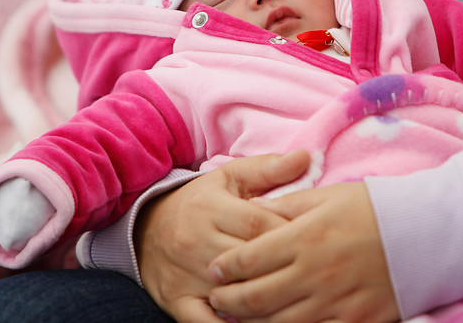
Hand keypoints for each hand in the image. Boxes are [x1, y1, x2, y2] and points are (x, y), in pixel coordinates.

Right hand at [134, 150, 310, 321]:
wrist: (146, 228)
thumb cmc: (200, 202)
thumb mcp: (229, 177)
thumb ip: (268, 169)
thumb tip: (306, 156)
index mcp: (212, 207)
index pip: (259, 224)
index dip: (290, 233)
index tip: (316, 239)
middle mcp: (197, 241)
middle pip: (249, 260)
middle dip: (282, 267)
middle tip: (313, 272)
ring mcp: (186, 274)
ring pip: (232, 293)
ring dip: (263, 301)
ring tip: (295, 300)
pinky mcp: (178, 301)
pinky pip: (204, 322)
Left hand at [207, 182, 400, 322]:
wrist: (426, 232)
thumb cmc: (373, 208)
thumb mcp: (327, 195)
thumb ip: (287, 205)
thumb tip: (254, 212)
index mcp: (304, 237)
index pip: (248, 259)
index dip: (224, 268)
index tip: (213, 270)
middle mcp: (314, 273)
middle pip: (255, 297)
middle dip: (227, 300)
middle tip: (216, 297)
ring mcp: (334, 302)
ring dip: (248, 322)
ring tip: (236, 316)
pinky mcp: (354, 321)